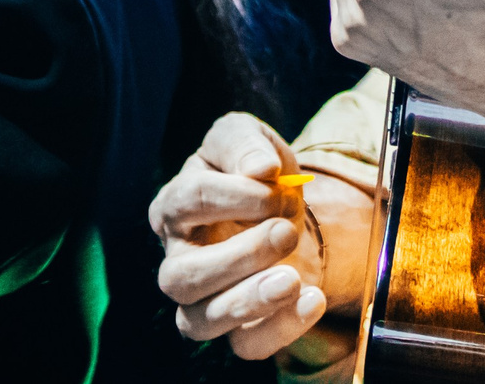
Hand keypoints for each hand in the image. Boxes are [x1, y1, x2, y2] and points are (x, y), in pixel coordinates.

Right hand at [149, 112, 373, 366]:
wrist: (285, 210)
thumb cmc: (254, 173)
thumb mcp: (247, 139)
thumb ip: (244, 144)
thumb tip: (261, 168)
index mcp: (173, 207)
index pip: (187, 202)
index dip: (234, 195)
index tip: (277, 186)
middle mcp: (178, 260)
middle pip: (183, 274)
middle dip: (238, 256)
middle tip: (286, 231)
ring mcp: (202, 301)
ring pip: (200, 320)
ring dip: (248, 301)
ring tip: (291, 279)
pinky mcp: (237, 328)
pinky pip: (246, 344)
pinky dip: (280, 328)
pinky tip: (311, 299)